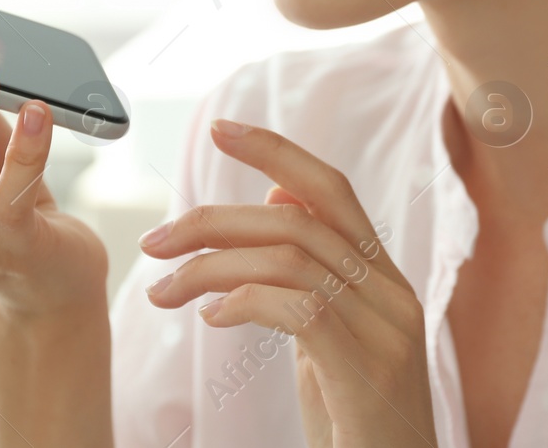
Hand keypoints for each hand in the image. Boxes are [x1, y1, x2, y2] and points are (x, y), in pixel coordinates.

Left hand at [138, 119, 435, 447]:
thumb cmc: (355, 422)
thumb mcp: (329, 337)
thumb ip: (310, 271)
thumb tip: (278, 195)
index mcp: (383, 279)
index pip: (332, 189)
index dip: (277, 151)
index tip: (219, 129)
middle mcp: (392, 294)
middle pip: (300, 218)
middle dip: (216, 219)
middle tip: (154, 242)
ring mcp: (387, 332)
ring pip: (292, 257)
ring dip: (212, 266)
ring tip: (164, 292)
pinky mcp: (367, 371)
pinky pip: (300, 308)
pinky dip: (244, 301)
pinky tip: (210, 319)